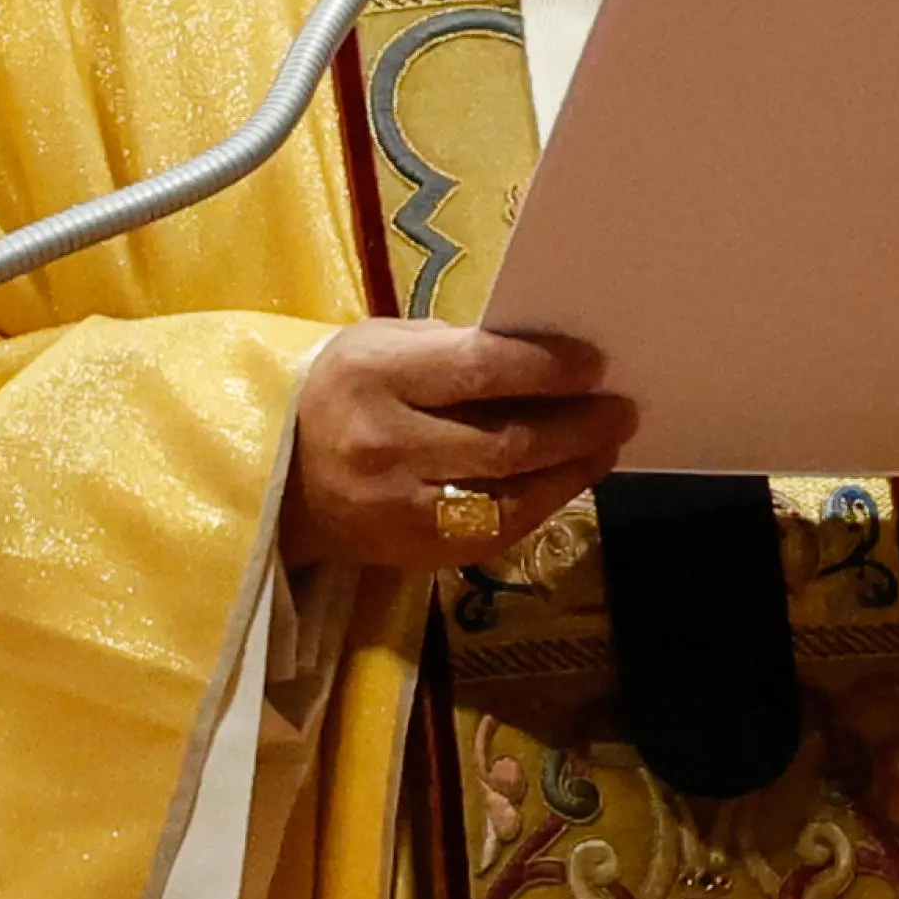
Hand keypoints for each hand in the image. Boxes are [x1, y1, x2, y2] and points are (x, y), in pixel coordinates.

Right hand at [280, 320, 636, 570]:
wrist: (277, 472)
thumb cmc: (345, 389)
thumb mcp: (384, 344)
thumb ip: (457, 348)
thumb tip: (550, 356)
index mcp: (373, 375)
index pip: (478, 371)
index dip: (546, 369)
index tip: (596, 364)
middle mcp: (382, 446)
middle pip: (503, 441)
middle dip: (576, 425)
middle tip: (622, 408)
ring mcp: (397, 509)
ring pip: (507, 496)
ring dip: (571, 469)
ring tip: (608, 442)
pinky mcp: (411, 553)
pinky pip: (494, 532)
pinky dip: (541, 504)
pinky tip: (567, 479)